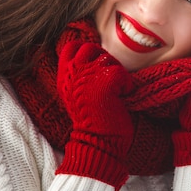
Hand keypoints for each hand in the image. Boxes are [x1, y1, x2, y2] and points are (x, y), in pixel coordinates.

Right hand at [55, 41, 134, 190]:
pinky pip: (120, 71)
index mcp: (63, 76)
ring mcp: (86, 77)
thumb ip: (80, 75)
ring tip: (116, 91)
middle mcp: (71, 74)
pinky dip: (127, 83)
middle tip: (110, 79)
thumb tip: (96, 56)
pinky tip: (123, 96)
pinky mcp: (103, 83)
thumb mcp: (78, 94)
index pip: (71, 46)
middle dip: (104, 59)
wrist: (97, 143)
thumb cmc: (93, 120)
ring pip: (107, 58)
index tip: (97, 67)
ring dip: (117, 72)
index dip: (87, 50)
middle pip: (90, 47)